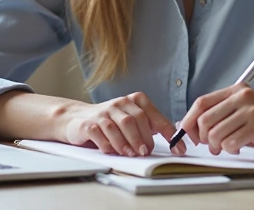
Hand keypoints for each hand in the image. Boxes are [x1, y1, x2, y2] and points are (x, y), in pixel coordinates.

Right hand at [59, 92, 184, 156]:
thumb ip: (148, 126)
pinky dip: (110, 145)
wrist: (76, 118)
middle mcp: (119, 103)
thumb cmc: (109, 122)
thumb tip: (172, 142)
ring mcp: (103, 112)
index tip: (178, 147)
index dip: (167, 132)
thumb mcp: (130, 119)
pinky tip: (113, 151)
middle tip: (146, 152)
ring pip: (119, 126)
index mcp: (134, 100)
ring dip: (128, 143)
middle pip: (136, 119)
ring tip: (132, 154)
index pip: (154, 115)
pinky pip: (101, 134)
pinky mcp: (89, 123)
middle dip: (143, 138)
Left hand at [178, 84, 253, 158]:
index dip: (190, 120)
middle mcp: (243, 96)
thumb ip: (221, 114)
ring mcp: (251, 110)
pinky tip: (241, 147)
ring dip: (218, 147)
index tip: (188, 133)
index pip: (202, 102)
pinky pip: (230, 143)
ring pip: (216, 133)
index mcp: (237, 90)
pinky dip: (231, 150)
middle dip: (203, 138)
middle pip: (205, 119)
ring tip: (229, 147)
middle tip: (212, 146)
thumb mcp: (243, 112)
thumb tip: (189, 126)